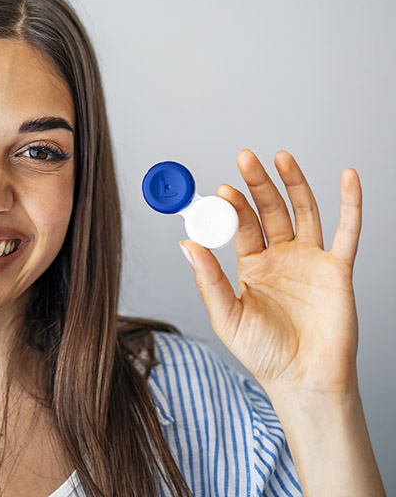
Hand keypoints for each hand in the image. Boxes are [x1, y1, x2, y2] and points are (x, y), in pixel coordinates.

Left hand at [180, 149, 361, 394]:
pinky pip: (348, 232)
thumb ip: (208, 279)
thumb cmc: (264, 353)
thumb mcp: (227, 315)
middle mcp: (280, 257)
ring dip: (293, 183)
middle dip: (258, 184)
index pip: (241, 225)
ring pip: (303, 211)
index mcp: (251, 265)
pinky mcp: (337, 269)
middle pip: (269, 210)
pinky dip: (351, 204)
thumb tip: (186, 245)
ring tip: (280, 157)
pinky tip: (347, 178)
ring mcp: (309, 260)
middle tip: (245, 158)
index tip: (221, 190)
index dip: (232, 206)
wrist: (302, 380)